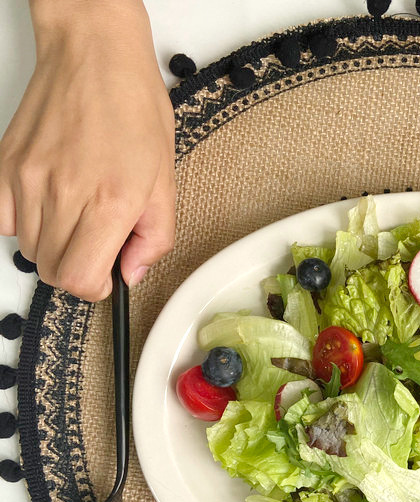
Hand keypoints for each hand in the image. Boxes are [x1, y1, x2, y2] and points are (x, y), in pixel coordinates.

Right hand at [0, 0, 174, 300]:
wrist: (95, 57)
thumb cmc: (135, 112)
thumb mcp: (166, 183)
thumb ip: (154, 238)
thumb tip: (132, 273)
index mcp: (109, 203)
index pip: (80, 279)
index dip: (96, 288)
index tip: (107, 276)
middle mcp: (62, 194)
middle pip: (52, 271)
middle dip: (78, 271)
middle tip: (97, 249)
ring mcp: (27, 179)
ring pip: (28, 248)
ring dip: (54, 247)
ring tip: (78, 219)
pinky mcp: (5, 165)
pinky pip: (2, 221)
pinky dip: (24, 225)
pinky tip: (49, 207)